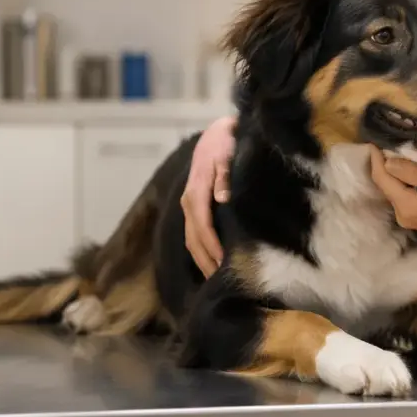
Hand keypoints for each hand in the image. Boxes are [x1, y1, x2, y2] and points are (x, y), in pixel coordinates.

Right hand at [181, 115, 235, 276]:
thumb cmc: (226, 143)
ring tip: (216, 279)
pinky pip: (194, 234)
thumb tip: (223, 198)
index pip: (202, 227)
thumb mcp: (227, 155)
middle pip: (194, 239)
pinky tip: (212, 263)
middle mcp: (189, 202)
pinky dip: (201, 251)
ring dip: (202, 260)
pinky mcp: (194, 207)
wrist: (216, 134)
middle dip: (206, 261)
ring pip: (191, 240)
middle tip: (222, 282)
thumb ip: (225, 175)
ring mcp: (189, 205)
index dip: (213, 247)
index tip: (224, 264)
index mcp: (196, 192)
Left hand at [368, 147, 416, 246]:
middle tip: (384, 140)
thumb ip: (414, 173)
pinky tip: (405, 167)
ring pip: (392, 189)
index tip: (374, 139)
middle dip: (382, 163)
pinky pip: (401, 194)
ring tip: (393, 149)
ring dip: (391, 170)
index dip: (376, 159)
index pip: (382, 179)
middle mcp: (401, 214)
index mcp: (406, 206)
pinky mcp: (414, 215)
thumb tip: (388, 161)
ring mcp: (407, 217)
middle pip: (385, 184)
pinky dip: (401, 179)